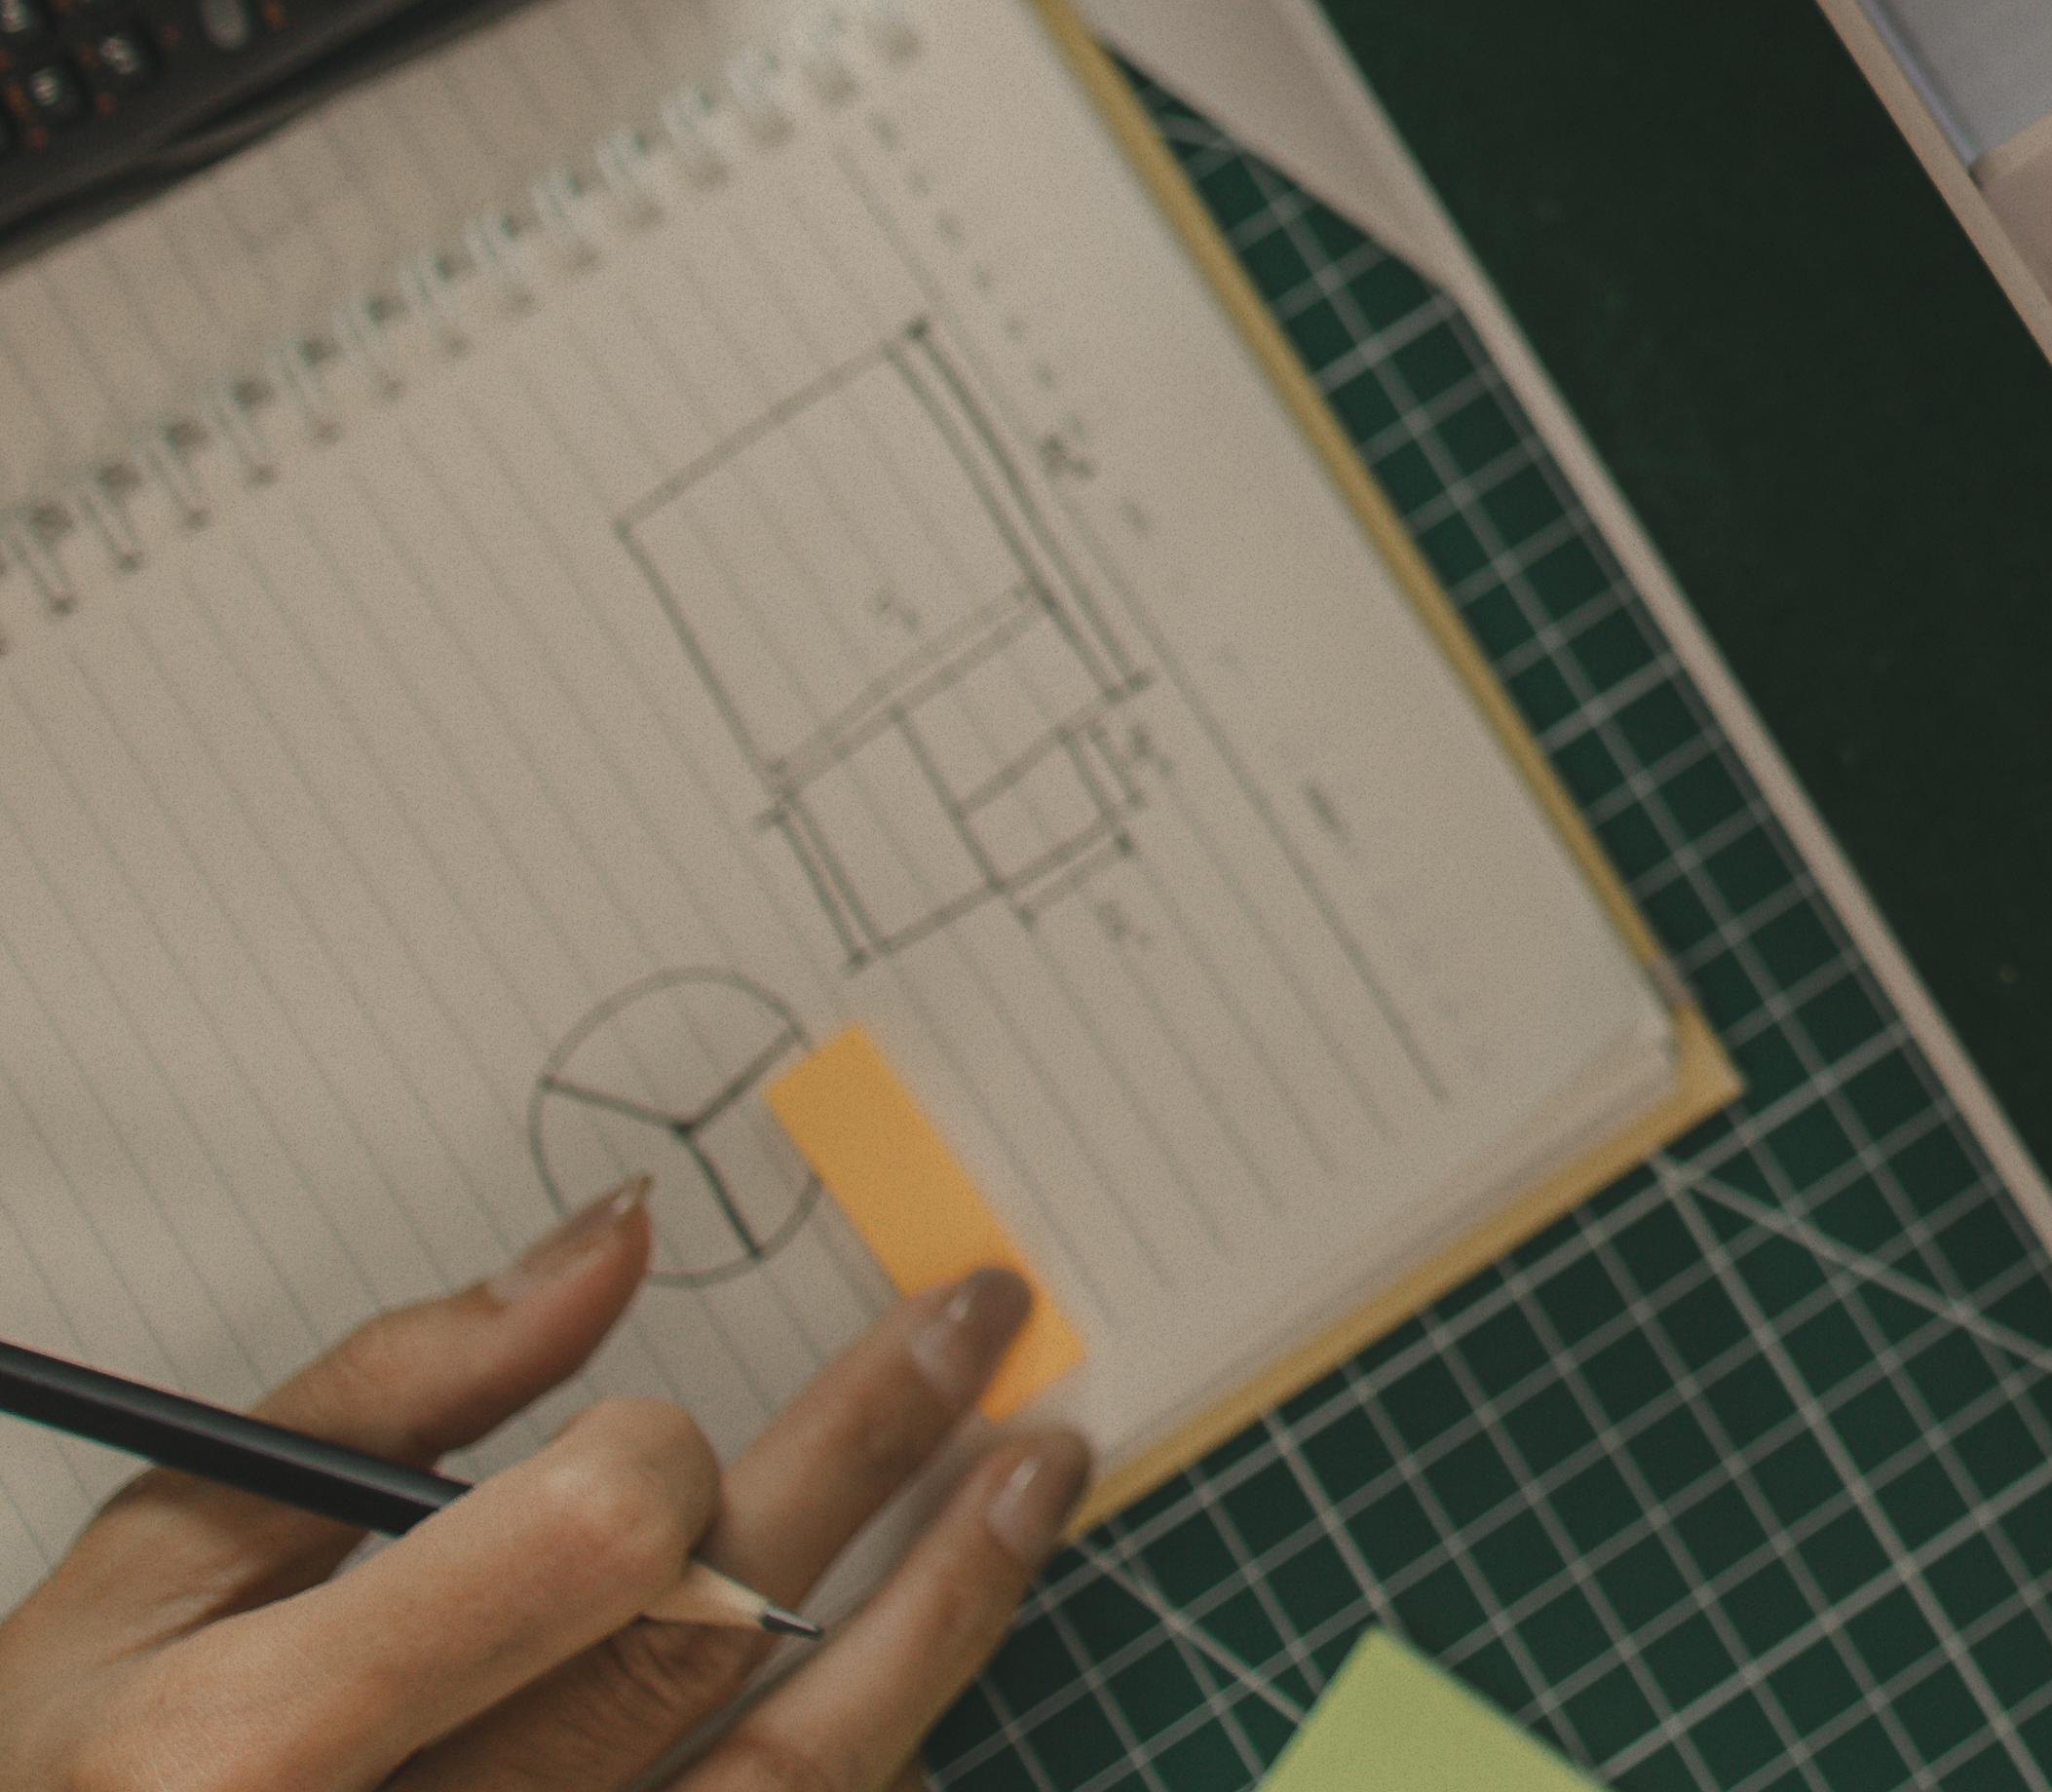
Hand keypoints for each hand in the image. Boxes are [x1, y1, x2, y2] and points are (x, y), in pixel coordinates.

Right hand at [0, 1182, 1081, 1791]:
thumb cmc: (80, 1777)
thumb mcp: (150, 1576)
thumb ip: (388, 1394)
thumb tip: (618, 1239)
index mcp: (259, 1749)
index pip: (589, 1551)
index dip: (663, 1461)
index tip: (682, 1421)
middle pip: (716, 1648)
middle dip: (879, 1464)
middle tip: (981, 1327)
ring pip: (791, 1782)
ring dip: (943, 1612)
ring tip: (1030, 1475)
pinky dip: (870, 1769)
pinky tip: (918, 1682)